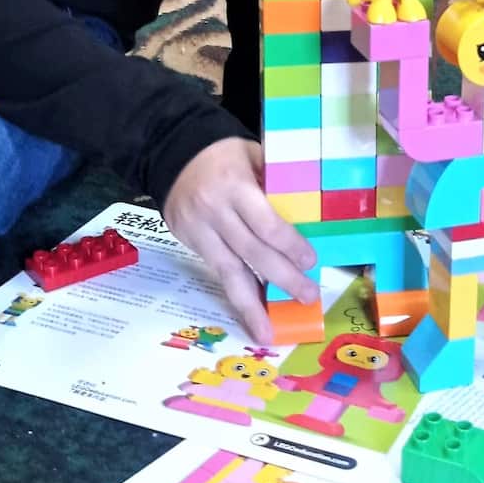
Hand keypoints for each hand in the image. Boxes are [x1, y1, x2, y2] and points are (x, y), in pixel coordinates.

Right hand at [163, 137, 318, 342]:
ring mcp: (198, 230)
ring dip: (252, 305)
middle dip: (282, 279)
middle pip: (251, 253)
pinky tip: (250, 311)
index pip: (266, 224)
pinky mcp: (187, 242)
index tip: (310, 261)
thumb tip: (307, 216)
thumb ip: (275, 183)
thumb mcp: (254, 155)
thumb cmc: (224, 153)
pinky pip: (215, 271)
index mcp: (235, 186)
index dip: (289, 246)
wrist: (173, 151)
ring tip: (269, 331)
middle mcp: (215, 211)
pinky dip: (235, 293)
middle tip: (307, 297)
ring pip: (228, 272)